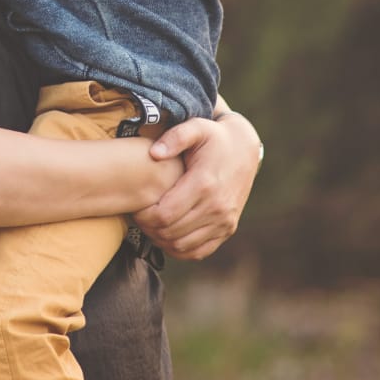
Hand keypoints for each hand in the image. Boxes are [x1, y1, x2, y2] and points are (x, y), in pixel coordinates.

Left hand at [132, 103, 261, 260]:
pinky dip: (180, 249)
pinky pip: (199, 252)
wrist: (243, 149)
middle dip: (149, 228)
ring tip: (152, 225)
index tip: (136, 207)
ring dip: (161, 240)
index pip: (164, 215)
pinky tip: (169, 235)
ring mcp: (224, 220)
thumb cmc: (213, 138)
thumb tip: (155, 153)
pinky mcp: (228, 229)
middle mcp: (217, 206)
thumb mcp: (196, 128)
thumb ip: (175, 137)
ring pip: (182, 246)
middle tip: (140, 217)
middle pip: (170, 233)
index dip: (144, 216)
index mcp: (204, 184)